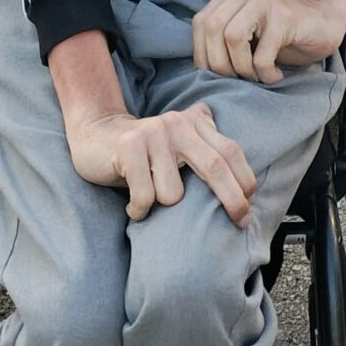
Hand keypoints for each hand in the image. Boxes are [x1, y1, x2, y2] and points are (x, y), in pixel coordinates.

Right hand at [64, 104, 255, 225]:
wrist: (95, 134)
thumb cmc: (143, 150)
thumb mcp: (177, 142)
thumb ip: (206, 145)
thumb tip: (246, 178)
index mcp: (193, 122)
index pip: (230, 150)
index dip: (244, 180)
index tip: (249, 206)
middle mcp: (177, 124)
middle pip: (214, 166)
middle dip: (232, 200)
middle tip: (239, 222)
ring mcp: (153, 133)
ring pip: (173, 194)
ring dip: (162, 207)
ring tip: (151, 200)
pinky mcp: (128, 146)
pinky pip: (145, 196)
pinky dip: (139, 210)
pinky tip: (132, 205)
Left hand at [192, 0, 345, 86]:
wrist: (322, 25)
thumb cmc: (280, 36)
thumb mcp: (246, 34)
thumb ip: (223, 38)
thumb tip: (200, 67)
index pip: (200, 22)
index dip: (202, 54)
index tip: (215, 75)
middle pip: (213, 28)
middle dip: (220, 64)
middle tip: (237, 79)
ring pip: (232, 37)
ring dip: (242, 68)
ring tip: (256, 77)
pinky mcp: (284, 15)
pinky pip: (261, 54)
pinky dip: (265, 73)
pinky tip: (275, 75)